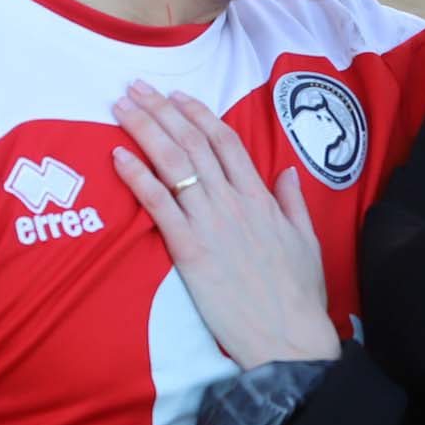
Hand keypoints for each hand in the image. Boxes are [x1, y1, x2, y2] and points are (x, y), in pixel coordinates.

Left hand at [112, 82, 341, 366]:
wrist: (288, 338)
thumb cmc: (298, 296)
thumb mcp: (306, 240)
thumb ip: (293, 201)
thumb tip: (286, 171)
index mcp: (260, 198)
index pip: (225, 141)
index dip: (198, 113)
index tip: (176, 96)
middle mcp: (233, 202)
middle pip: (192, 142)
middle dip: (161, 110)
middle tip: (136, 87)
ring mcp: (211, 223)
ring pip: (173, 163)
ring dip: (144, 130)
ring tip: (121, 107)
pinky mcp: (190, 250)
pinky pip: (159, 203)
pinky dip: (137, 176)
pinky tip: (117, 155)